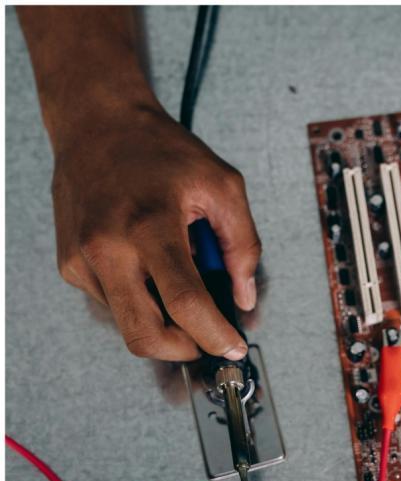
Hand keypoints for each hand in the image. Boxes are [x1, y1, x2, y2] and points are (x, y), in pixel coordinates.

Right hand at [51, 104, 260, 360]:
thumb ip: (243, 245)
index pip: (184, 302)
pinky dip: (141, 298)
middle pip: (144, 335)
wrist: (97, 124)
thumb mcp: (223, 185)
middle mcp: (107, 248)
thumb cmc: (162, 150)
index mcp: (150, 225)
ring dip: (163, 319)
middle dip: (184, 350)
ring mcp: (82, 260)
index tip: (233, 346)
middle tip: (208, 337)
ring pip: (128, 324)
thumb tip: (244, 297)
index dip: (214, 335)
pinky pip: (113, 303)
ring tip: (178, 273)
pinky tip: (150, 263)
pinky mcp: (70, 266)